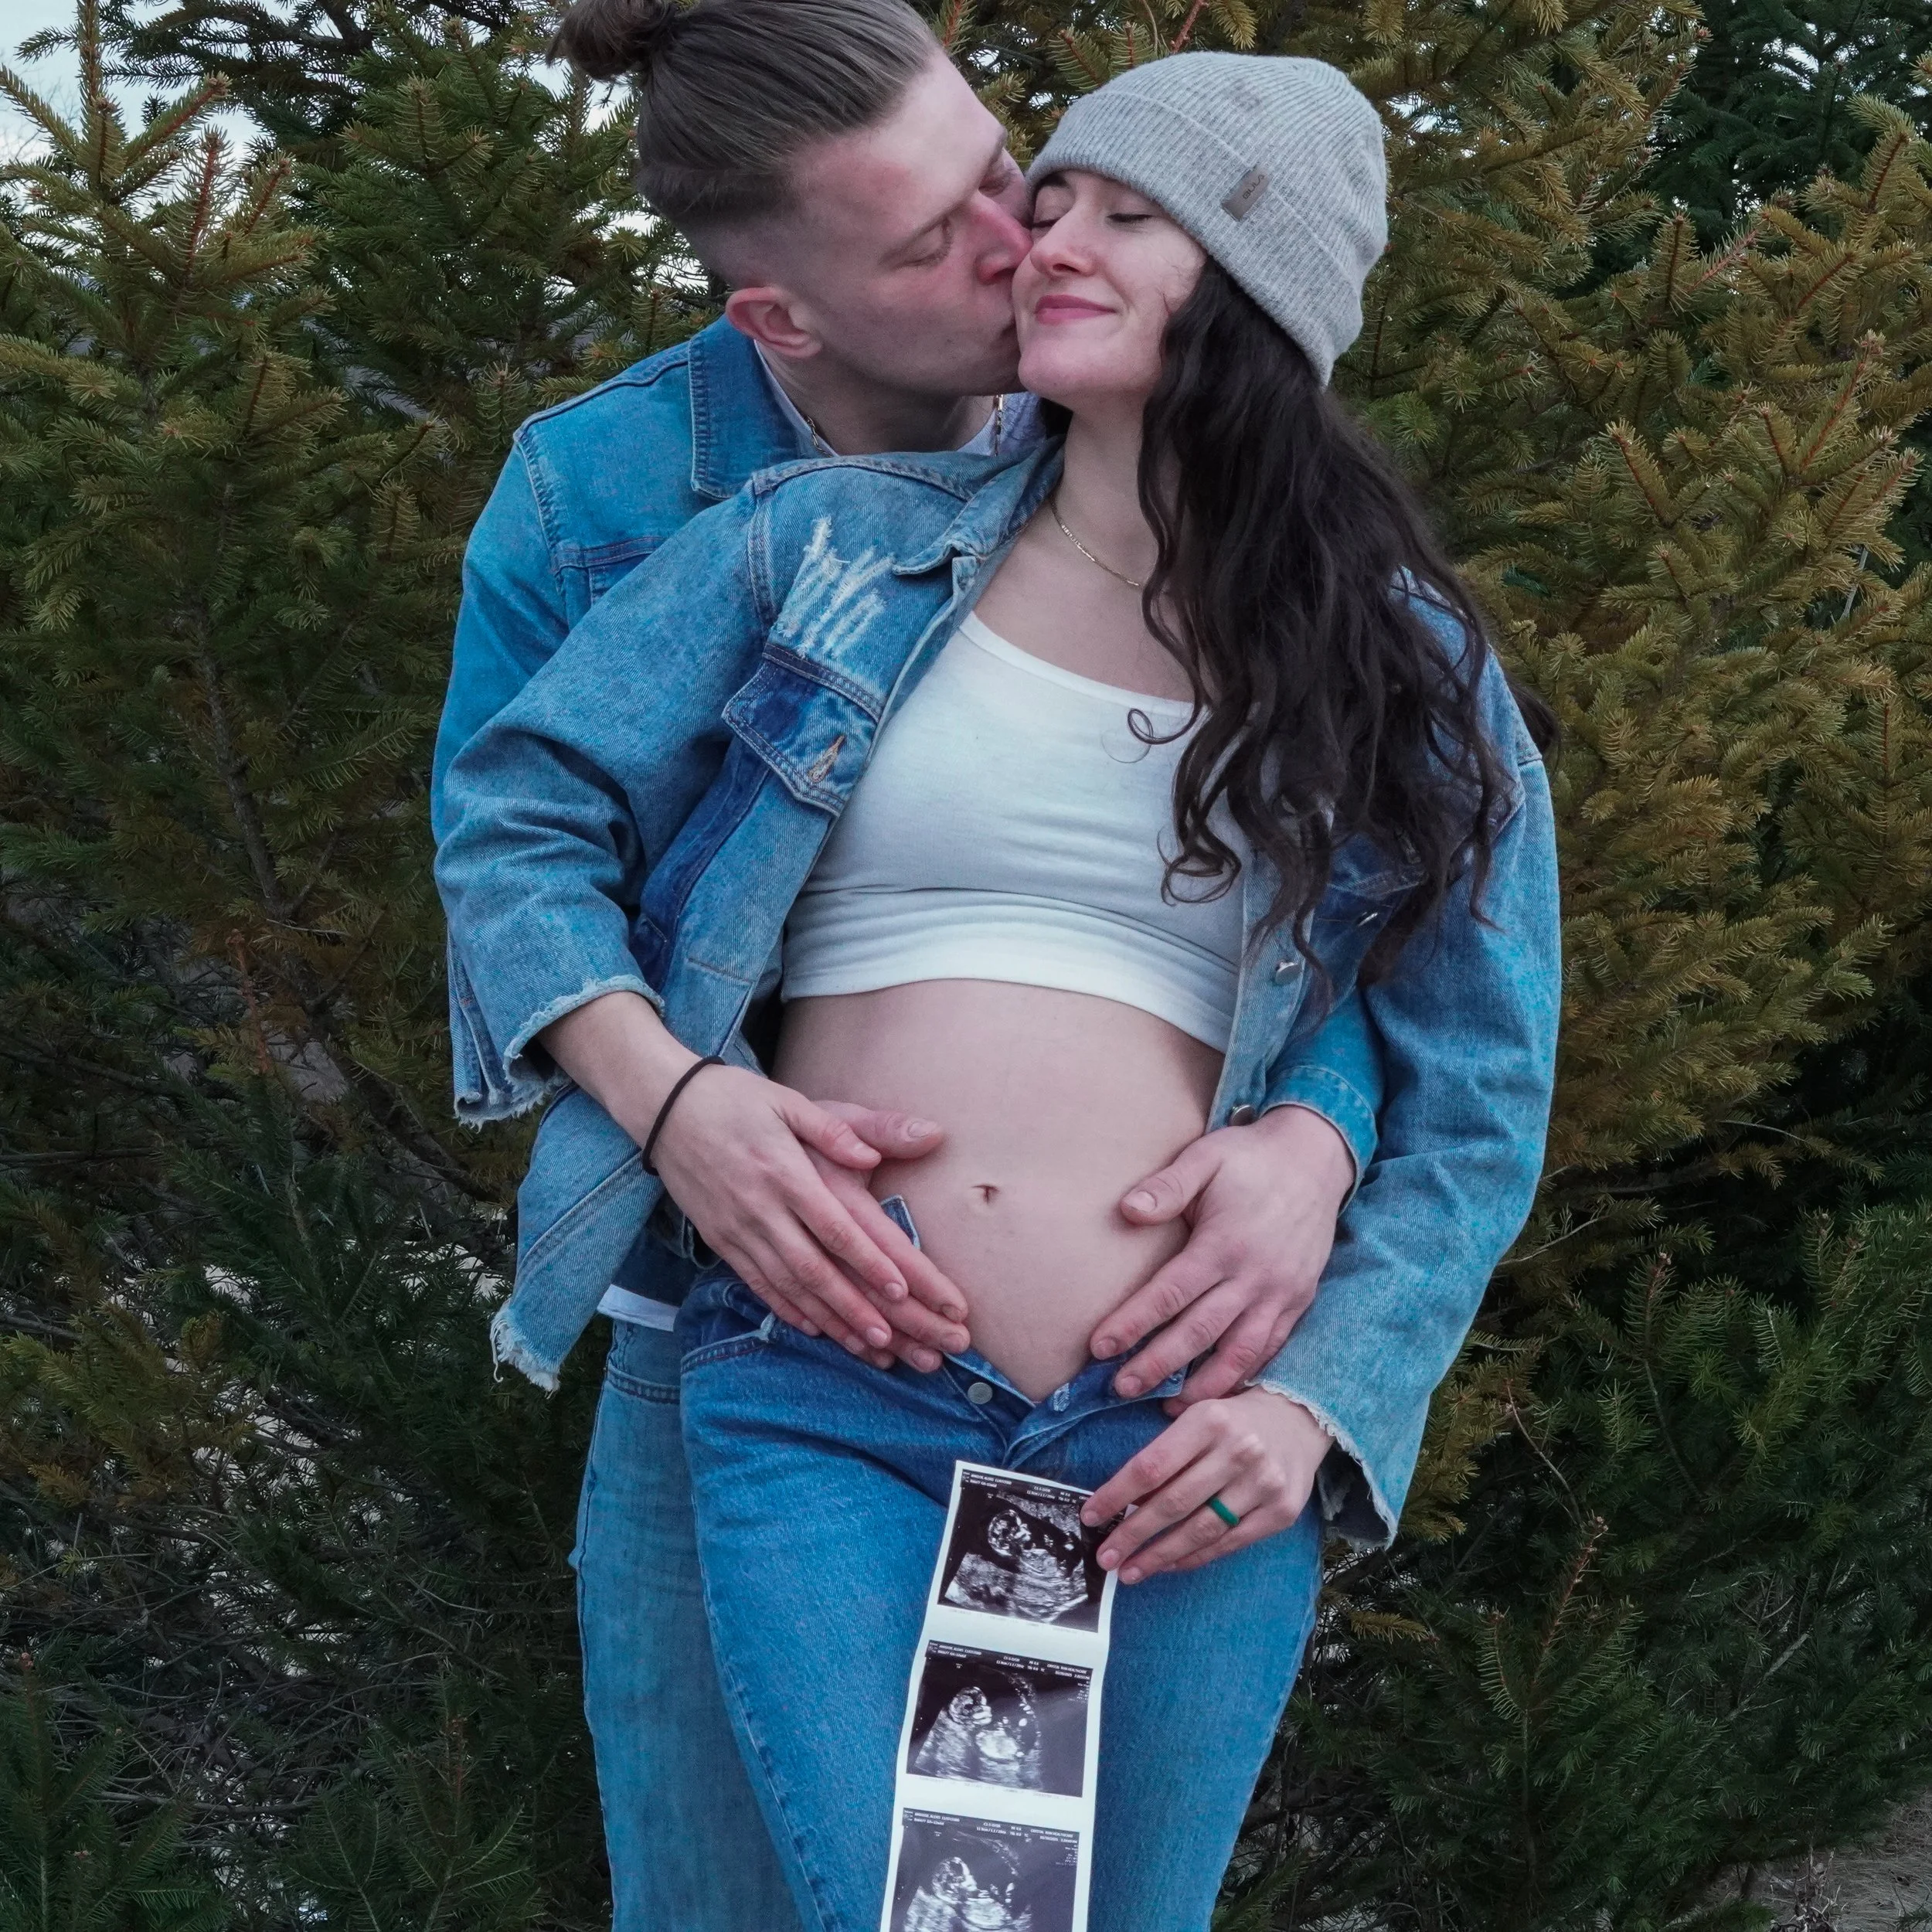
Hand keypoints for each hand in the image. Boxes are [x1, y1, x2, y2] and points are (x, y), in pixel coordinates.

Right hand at [651, 1064, 931, 1360]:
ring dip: (825, 1317)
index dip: (867, 1262)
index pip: (833, 1227)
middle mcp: (760, 1208)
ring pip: (786, 1284)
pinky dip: (784, 1307)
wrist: (665, 1108)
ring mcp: (736, 1228)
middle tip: (887, 1337)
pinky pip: (755, 1281)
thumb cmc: (736, 1099)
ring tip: (860, 1344)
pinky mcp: (719, 1239)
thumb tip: (872, 1159)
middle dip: (851, 1306)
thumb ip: (833, 1130)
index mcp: (784, 1172)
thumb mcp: (788, 1101)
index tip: (899, 1291)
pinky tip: (812, 1326)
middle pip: (812, 1268)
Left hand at [1082, 1386, 1331, 1582]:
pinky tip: (1169, 1564)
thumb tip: (1121, 1497)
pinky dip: (1194, 1557)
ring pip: (1200, 1530)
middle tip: (1104, 1557)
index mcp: (1208, 1421)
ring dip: (1159, 1556)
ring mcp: (1263, 1485)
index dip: (1116, 1494)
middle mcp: (1238, 1451)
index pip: (1151, 1466)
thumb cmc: (1234, 1418)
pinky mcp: (1280, 1512)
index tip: (1090, 1515)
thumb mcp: (1198, 1413)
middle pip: (1173, 1503)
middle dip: (1132, 1534)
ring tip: (1130, 1570)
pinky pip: (1228, 1543)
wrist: (1301, 1418)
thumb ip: (1167, 1449)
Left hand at [1092, 1105, 1353, 1402]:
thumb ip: (1168, 1186)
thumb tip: (1127, 1211)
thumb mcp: (1206, 1157)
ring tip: (1167, 1408)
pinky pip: (1270, 1349)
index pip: (1170, 1294)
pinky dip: (1244, 1375)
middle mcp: (1253, 1277)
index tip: (1099, 1348)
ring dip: (1202, 1385)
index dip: (1133, 1324)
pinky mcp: (1298, 1301)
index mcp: (1224, 1244)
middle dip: (1156, 1365)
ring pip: (1238, 1353)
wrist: (1316, 1159)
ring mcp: (1280, 1294)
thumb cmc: (1250, 1158)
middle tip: (1119, 1391)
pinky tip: (1219, 1392)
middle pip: (1198, 1333)